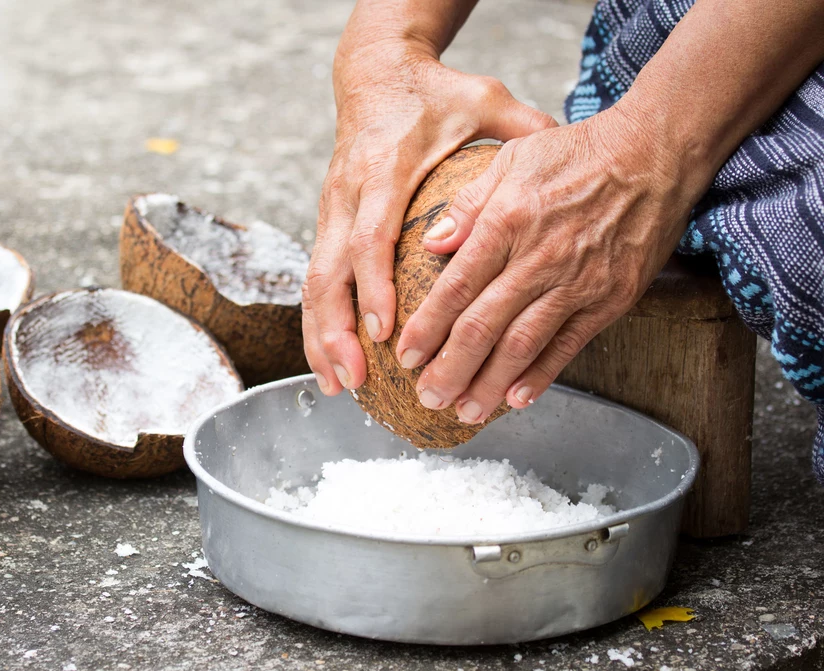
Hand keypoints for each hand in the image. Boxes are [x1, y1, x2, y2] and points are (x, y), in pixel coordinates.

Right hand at [304, 39, 555, 395]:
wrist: (376, 74)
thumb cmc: (434, 92)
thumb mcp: (483, 100)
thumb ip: (520, 129)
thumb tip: (565, 154)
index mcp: (385, 169)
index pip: (371, 235)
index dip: (373, 286)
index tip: (384, 331)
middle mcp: (348, 195)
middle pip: (329, 272)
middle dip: (337, 331)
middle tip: (357, 378)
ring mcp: (332, 211)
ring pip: (314, 284)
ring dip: (322, 338)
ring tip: (339, 386)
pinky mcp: (329, 223)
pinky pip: (316, 282)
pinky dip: (319, 326)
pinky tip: (332, 363)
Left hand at [395, 105, 709, 422]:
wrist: (654, 156)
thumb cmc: (578, 155)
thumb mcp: (511, 159)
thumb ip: (467, 204)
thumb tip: (431, 242)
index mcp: (507, 222)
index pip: (456, 286)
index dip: (428, 327)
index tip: (405, 355)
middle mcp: (539, 259)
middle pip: (484, 326)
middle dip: (450, 368)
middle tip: (428, 396)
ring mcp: (576, 284)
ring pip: (522, 345)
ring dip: (489, 384)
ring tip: (464, 409)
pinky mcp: (608, 300)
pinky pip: (567, 346)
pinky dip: (540, 376)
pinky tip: (515, 399)